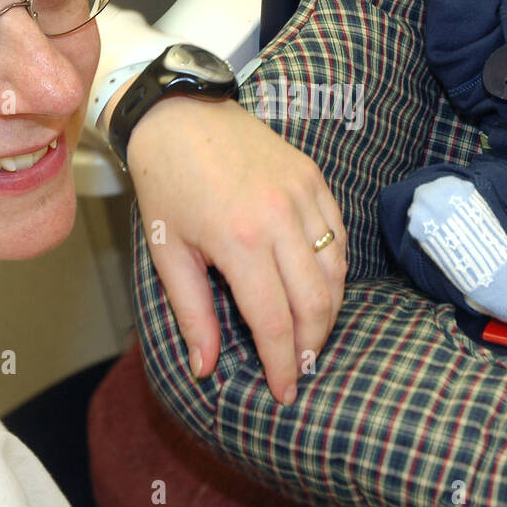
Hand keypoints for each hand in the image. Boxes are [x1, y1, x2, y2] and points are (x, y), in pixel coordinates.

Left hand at [124, 95, 345, 404]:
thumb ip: (192, 314)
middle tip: (301, 367)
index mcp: (238, 241)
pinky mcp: (314, 178)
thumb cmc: (167, 185)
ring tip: (311, 335)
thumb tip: (205, 369)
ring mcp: (302, 195)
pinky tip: (320, 288)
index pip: (273, 320)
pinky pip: (338, 236)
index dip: (282, 363)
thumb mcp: (169, 254)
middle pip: (315, 302)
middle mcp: (279, 219)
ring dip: (328, 311)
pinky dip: (335, 270)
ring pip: (335, 271)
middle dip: (311, 345)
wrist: (181, 116)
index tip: (285, 391)